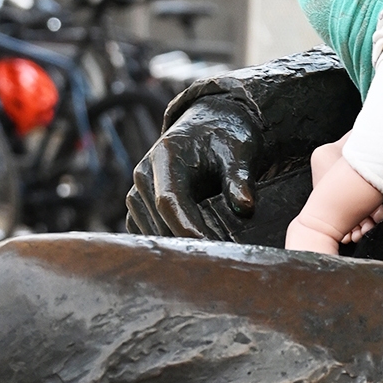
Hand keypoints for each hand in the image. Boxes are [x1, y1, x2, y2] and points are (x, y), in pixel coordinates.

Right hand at [123, 95, 261, 240]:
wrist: (210, 126)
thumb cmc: (224, 138)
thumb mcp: (239, 153)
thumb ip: (239, 179)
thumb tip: (245, 207)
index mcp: (165, 157)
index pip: (169, 201)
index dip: (187, 227)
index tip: (211, 246)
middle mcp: (144, 174)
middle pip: (158, 220)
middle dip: (187, 242)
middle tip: (221, 256)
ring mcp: (138, 190)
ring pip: (150, 230)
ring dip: (177, 244)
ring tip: (211, 254)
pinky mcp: (140, 204)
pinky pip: (146, 231)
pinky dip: (167, 241)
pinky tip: (194, 247)